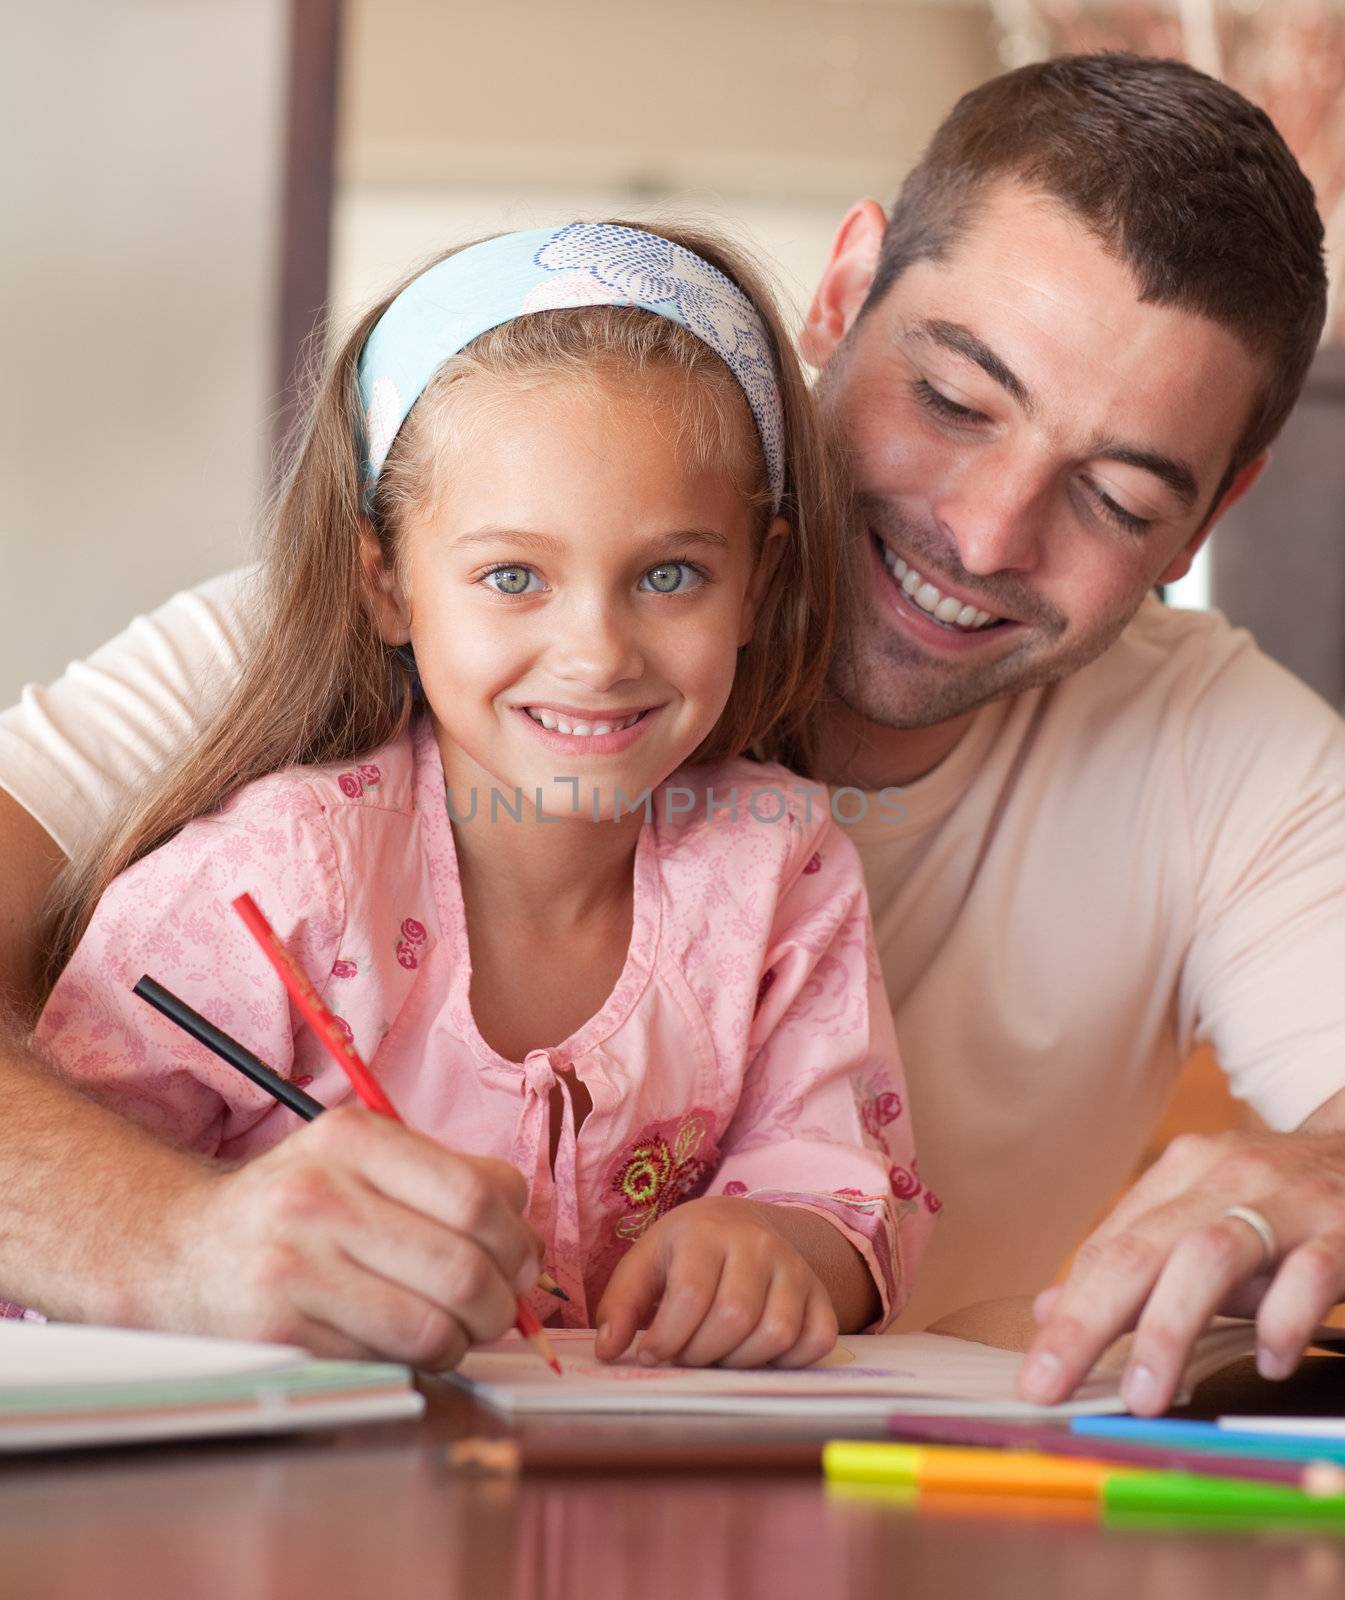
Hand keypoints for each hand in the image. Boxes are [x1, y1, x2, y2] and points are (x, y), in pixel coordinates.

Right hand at [145, 1107, 542, 1369]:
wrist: (178, 1251)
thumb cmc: (294, 1207)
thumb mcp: (359, 1159)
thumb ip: (446, 1178)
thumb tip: (528, 1231)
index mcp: (353, 1138)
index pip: (477, 1195)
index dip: (519, 1239)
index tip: (524, 1261)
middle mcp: (320, 1194)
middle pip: (464, 1265)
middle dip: (503, 1301)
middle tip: (502, 1309)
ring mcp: (294, 1264)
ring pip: (433, 1323)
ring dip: (465, 1339)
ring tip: (458, 1331)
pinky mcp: (278, 1330)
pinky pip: (387, 1359)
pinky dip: (417, 1361)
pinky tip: (407, 1344)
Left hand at [593, 1196, 837, 1368]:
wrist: (740, 1224)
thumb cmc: (685, 1250)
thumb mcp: (644, 1263)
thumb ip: (620, 1304)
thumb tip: (608, 1350)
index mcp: (707, 1232)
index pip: (691, 1294)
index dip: (667, 1337)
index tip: (651, 1352)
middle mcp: (758, 1245)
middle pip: (735, 1317)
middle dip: (700, 1353)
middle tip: (685, 1355)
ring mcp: (795, 1268)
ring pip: (775, 1334)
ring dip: (739, 1362)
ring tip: (716, 1354)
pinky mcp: (821, 1295)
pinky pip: (816, 1340)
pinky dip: (787, 1361)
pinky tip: (756, 1354)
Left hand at [1017, 1126, 1344, 1412]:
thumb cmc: (1284, 1201)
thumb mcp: (1209, 1216)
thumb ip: (1139, 1260)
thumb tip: (1052, 1311)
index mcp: (1183, 1172)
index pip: (1109, 1248)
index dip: (1068, 1314)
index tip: (1036, 1375)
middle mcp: (1225, 1177)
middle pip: (1140, 1251)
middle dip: (1089, 1322)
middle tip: (1056, 1384)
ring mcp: (1286, 1200)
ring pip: (1210, 1257)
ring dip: (1170, 1327)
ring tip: (1148, 1393)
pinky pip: (1308, 1274)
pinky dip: (1282, 1320)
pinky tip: (1269, 1361)